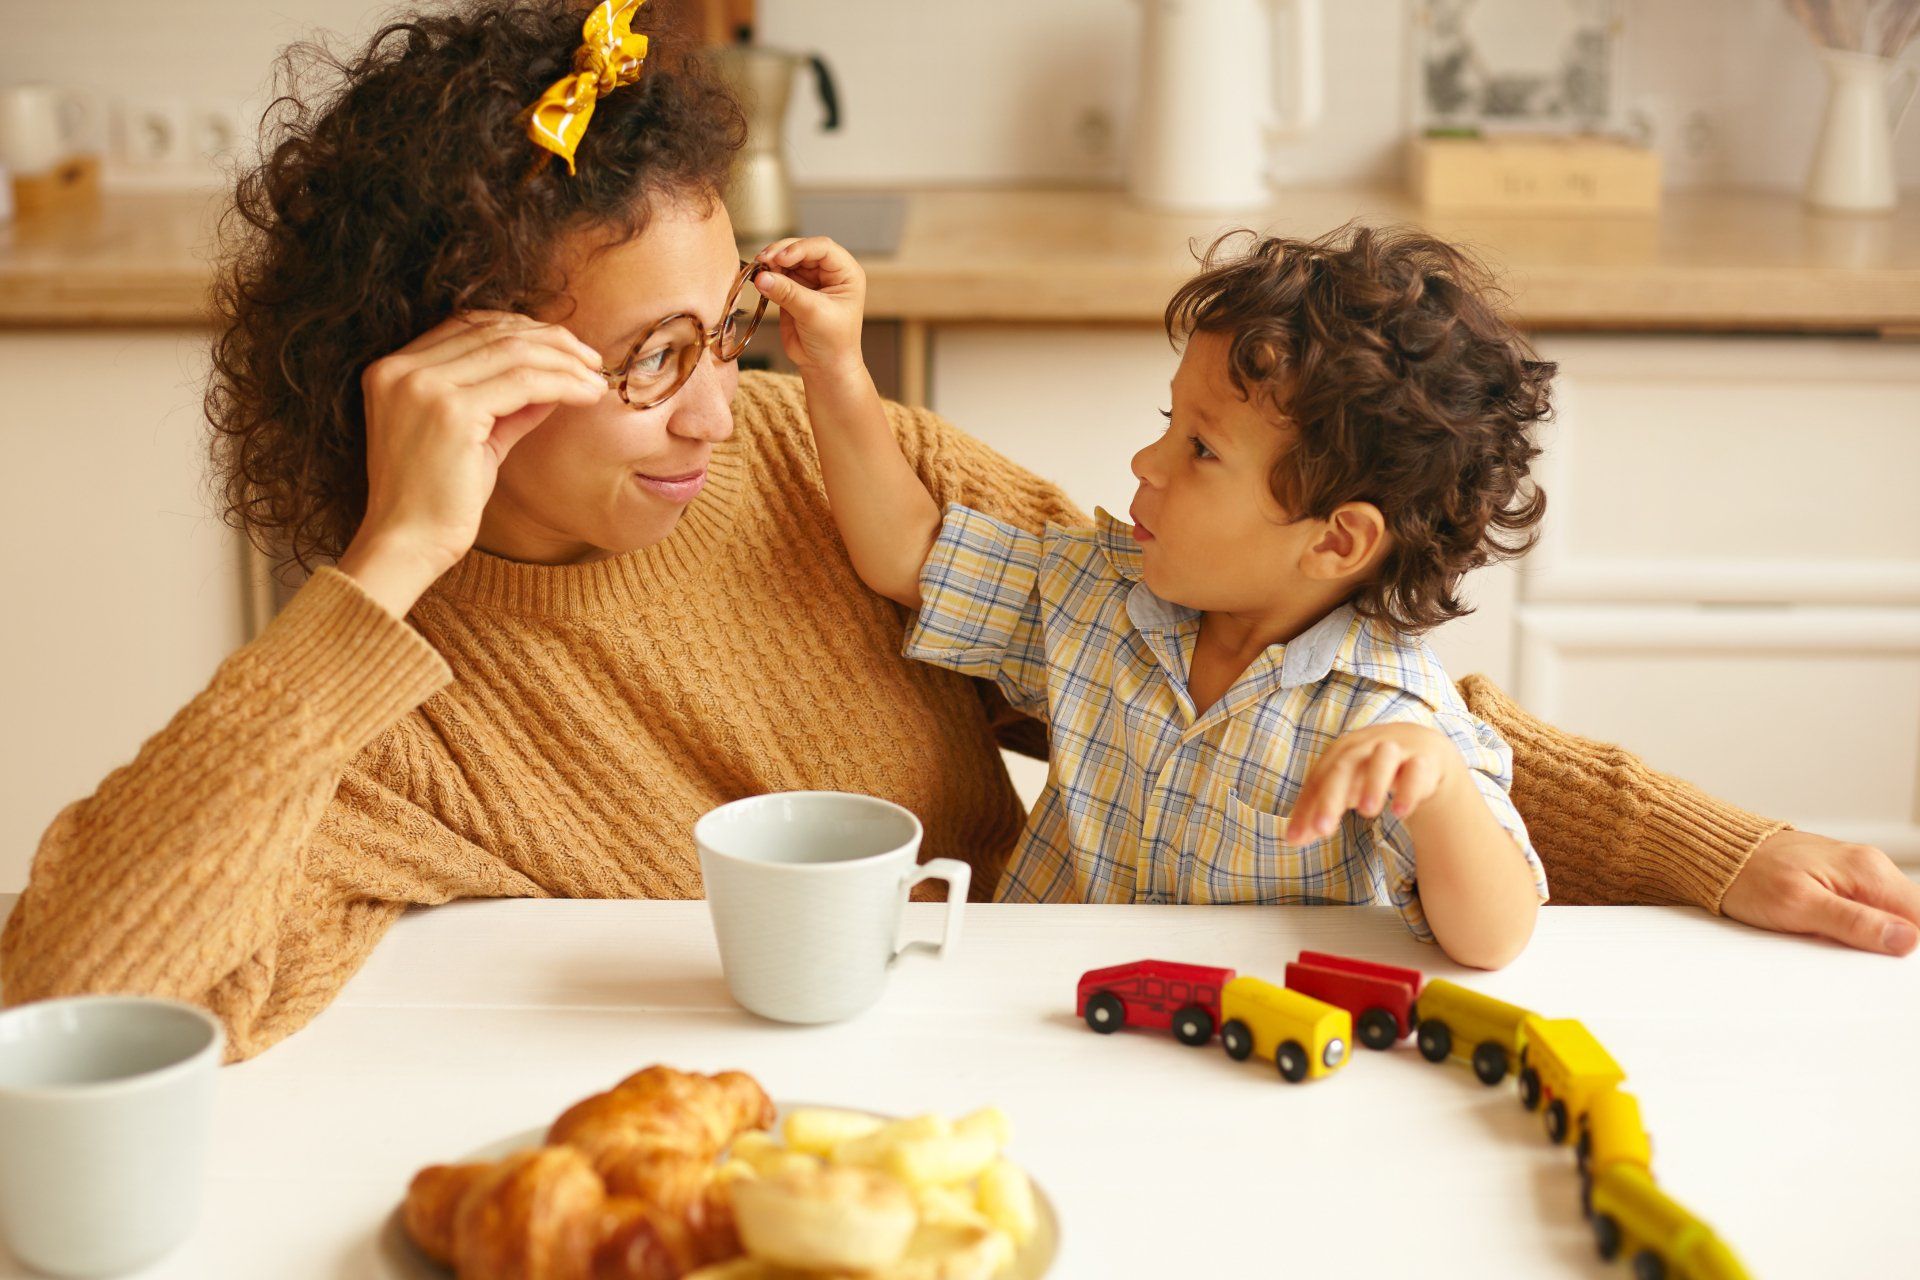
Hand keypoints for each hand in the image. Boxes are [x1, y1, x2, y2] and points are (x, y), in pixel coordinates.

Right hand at [341, 311, 604, 611]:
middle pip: (493, 331)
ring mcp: (422, 387)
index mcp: (392, 369)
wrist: (406, 545)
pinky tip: (588, 396)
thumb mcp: (473, 438)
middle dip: (552, 341)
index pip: (468, 324)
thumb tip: (557, 376)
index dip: (523, 329)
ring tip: (596, 380)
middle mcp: (401, 369)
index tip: (565, 348)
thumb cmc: (437, 501)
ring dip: (565, 362)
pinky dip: (563, 384)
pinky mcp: (451, 412)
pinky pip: (524, 383)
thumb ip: (506, 403)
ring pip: (514, 352)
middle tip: (592, 360)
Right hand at [749, 236, 866, 377]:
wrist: (824, 366)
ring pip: (787, 260)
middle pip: (802, 249)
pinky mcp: (794, 289)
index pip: (823, 248)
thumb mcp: (813, 314)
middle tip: (762, 260)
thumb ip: (788, 293)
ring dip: (771, 262)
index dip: (801, 248)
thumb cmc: (832, 342)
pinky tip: (759, 279)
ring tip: (758, 269)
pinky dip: (767, 275)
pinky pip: (778, 275)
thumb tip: (761, 276)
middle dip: (781, 253)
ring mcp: (810, 279)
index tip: (781, 258)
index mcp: (846, 273)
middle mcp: (829, 272)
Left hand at [1286, 723, 1462, 844]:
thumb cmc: (1373, 771)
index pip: (1318, 779)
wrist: (1423, 750)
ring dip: (1374, 784)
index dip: (1305, 808)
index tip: (1294, 838)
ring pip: (1383, 759)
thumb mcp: (1347, 789)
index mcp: (1341, 752)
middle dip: (1331, 797)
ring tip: (1366, 813)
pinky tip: (1400, 813)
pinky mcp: (1425, 760)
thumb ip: (1322, 811)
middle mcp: (1366, 746)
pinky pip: (1417, 771)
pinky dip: (1409, 790)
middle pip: (1344, 766)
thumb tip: (1292, 840)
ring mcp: (1397, 749)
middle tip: (1322, 830)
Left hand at [1720, 830, 1919, 955]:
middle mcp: (1870, 868)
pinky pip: (1870, 910)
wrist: (1718, 853)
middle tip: (1868, 965)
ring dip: (1880, 939)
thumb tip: (1905, 940)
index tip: (1893, 968)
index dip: (1912, 949)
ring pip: (1893, 916)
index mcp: (1869, 871)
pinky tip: (1844, 941)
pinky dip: (1863, 929)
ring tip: (1849, 952)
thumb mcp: (1798, 905)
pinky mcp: (1842, 882)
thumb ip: (1854, 922)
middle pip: (1912, 918)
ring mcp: (1858, 874)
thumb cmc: (1750, 877)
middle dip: (1899, 946)